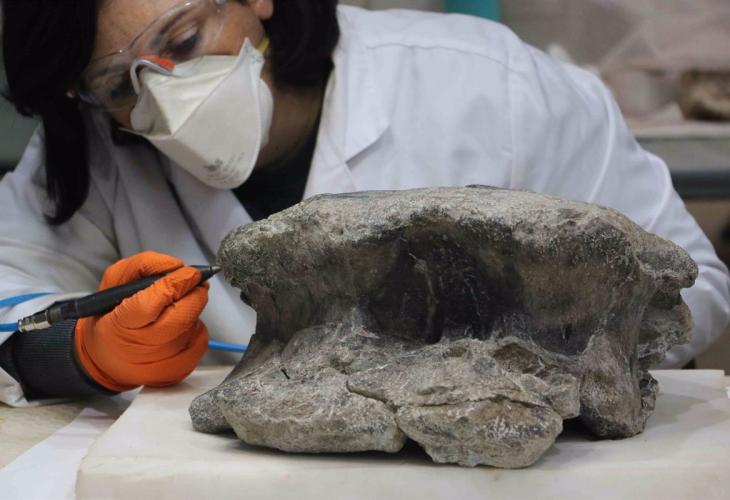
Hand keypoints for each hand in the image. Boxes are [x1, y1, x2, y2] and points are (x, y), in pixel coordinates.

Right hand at [74, 251, 208, 391]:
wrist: (105, 359)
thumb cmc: (110, 317)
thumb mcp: (113, 282)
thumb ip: (142, 265)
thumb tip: (175, 265)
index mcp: (121, 322)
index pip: (155, 300)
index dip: (177, 283)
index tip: (189, 271)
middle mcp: (142, 347)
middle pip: (183, 315)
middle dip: (194, 293)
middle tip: (193, 282)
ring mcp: (161, 363)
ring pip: (194, 325)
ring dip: (192, 310)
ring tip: (176, 307)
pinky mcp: (177, 371)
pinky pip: (200, 341)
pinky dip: (196, 328)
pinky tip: (180, 326)